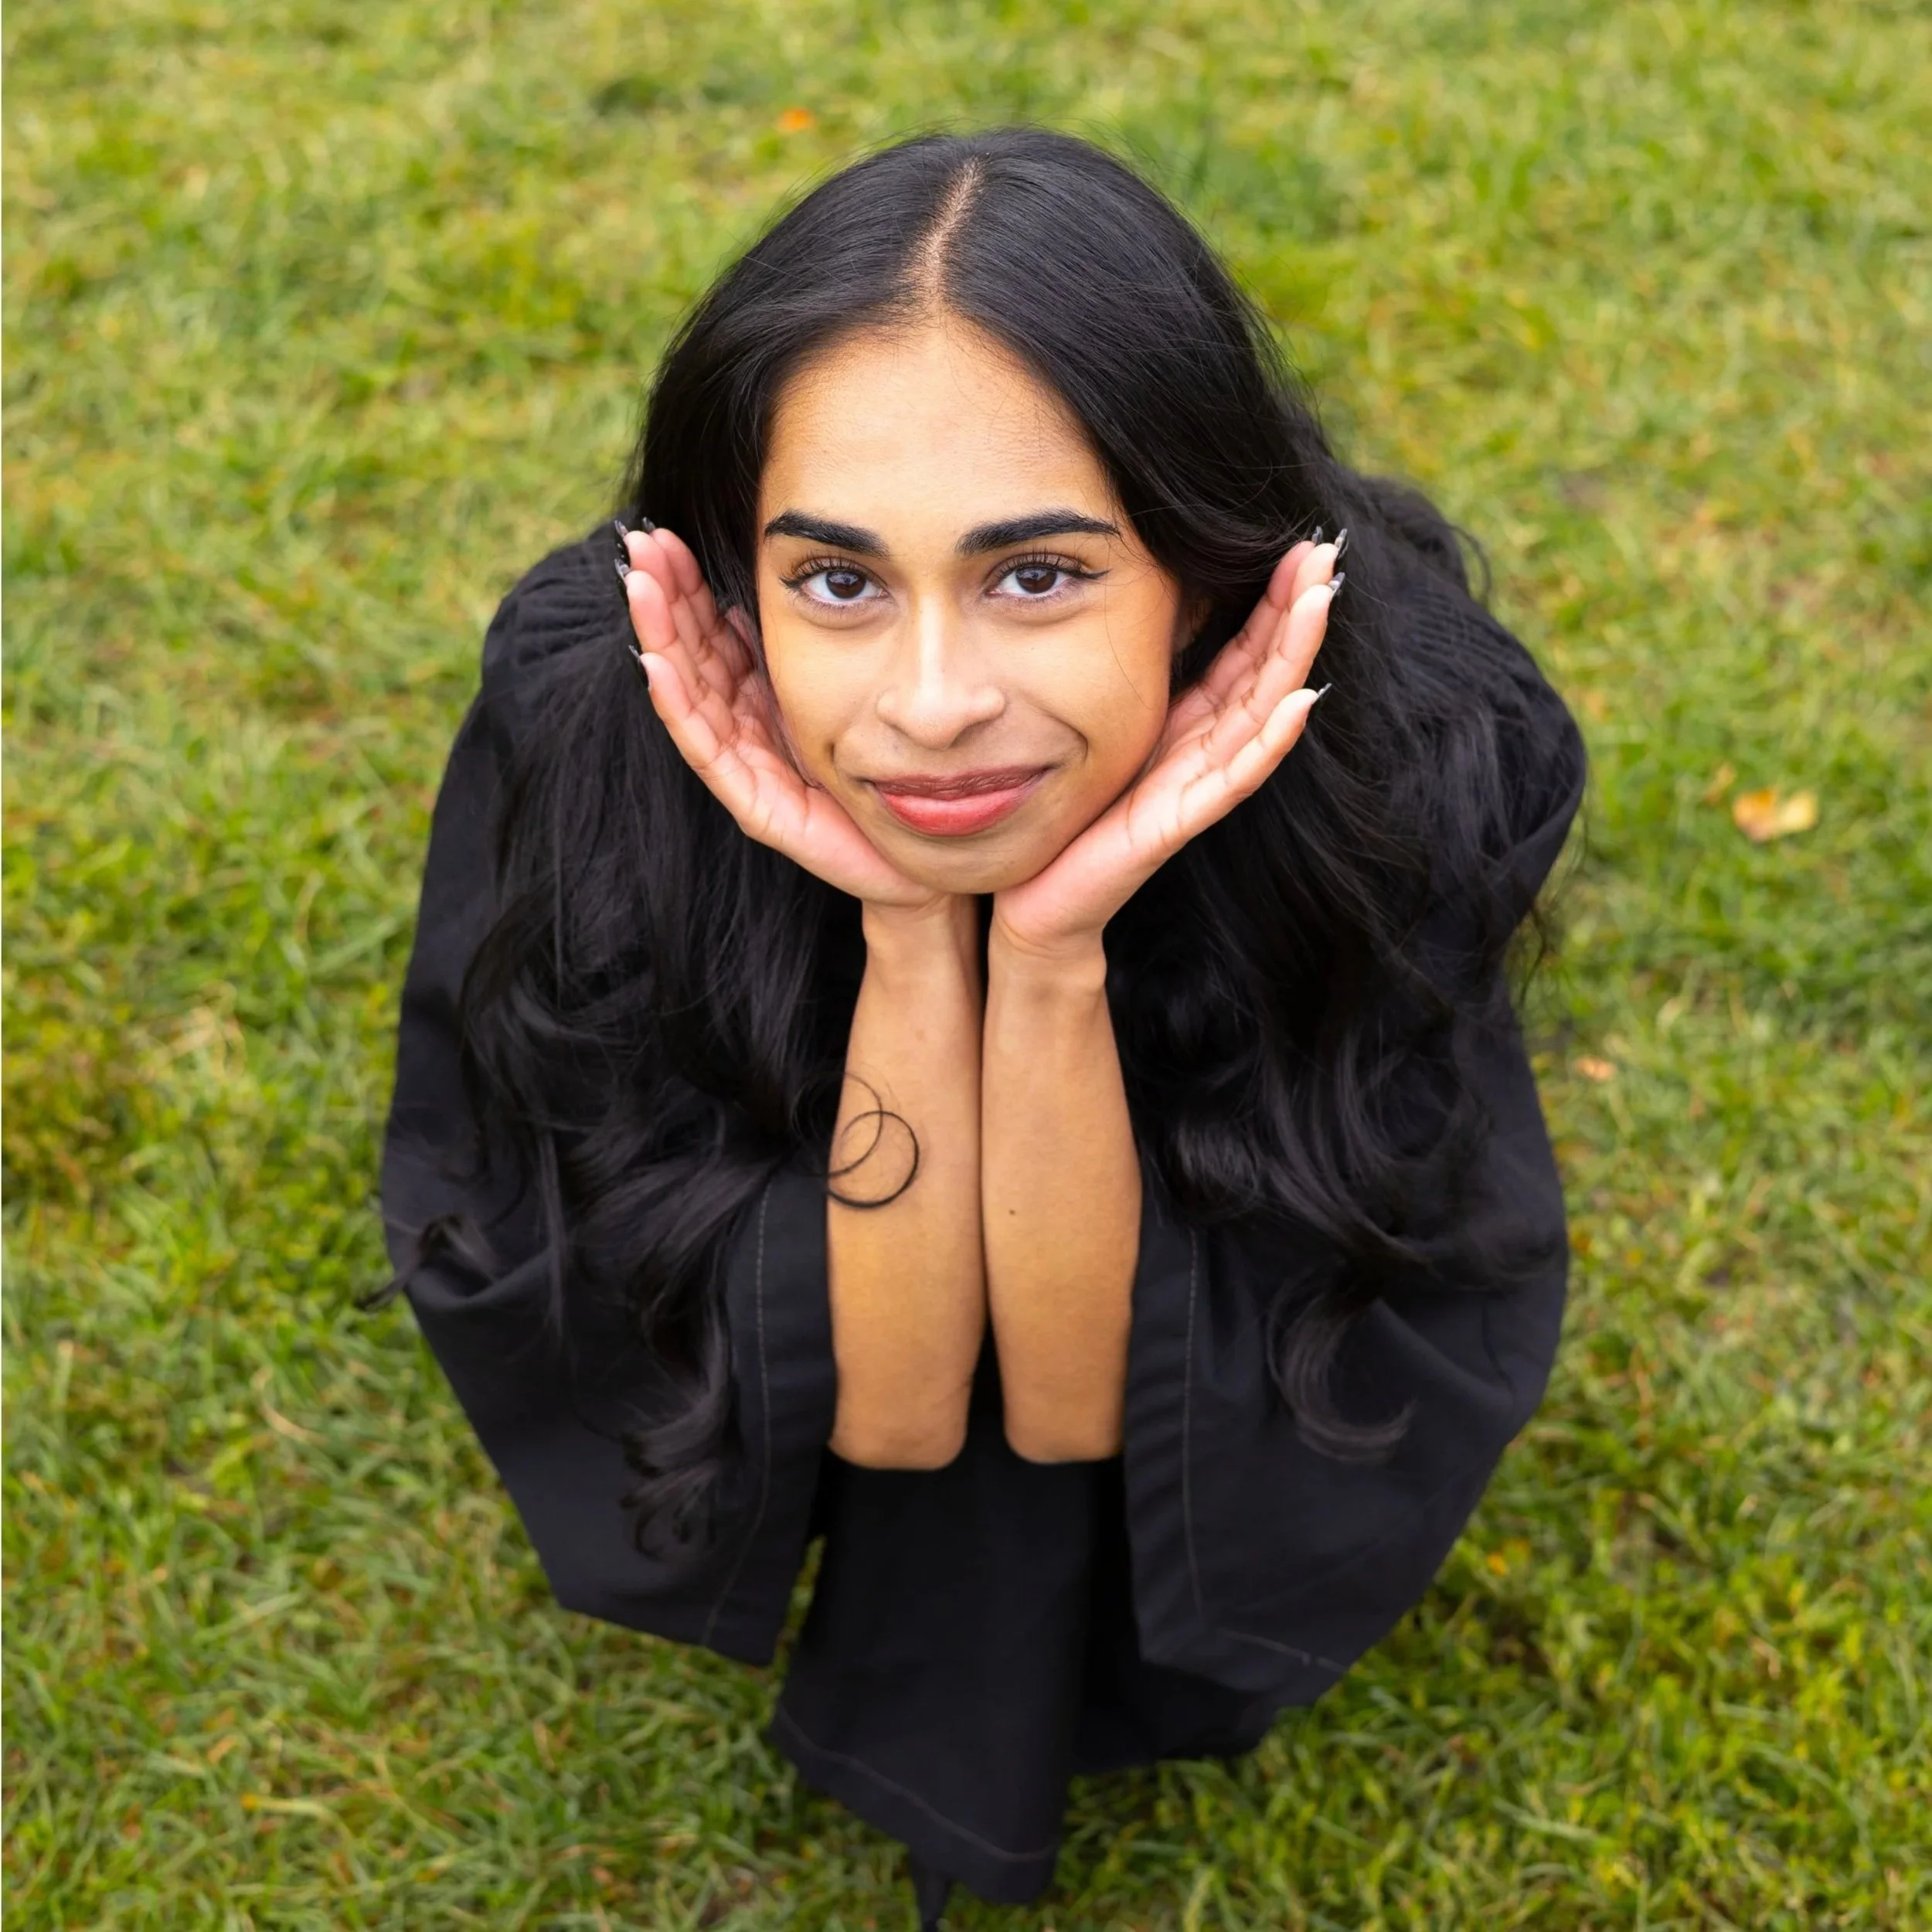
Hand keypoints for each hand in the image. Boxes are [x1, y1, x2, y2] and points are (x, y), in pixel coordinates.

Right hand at [621, 525, 939, 909]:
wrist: (916, 860)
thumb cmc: (885, 781)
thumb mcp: (850, 697)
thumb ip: (814, 651)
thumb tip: (790, 583)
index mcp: (762, 703)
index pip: (710, 637)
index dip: (684, 588)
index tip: (662, 537)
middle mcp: (745, 733)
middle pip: (689, 657)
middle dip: (662, 600)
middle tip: (638, 545)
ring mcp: (746, 771)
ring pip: (689, 696)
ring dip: (660, 641)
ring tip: (639, 589)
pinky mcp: (757, 807)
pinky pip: (710, 752)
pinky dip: (679, 708)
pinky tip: (656, 666)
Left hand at [992, 538, 1339, 958]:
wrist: (1034, 896)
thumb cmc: (1071, 815)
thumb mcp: (1102, 731)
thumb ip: (1134, 686)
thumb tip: (1148, 614)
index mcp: (1187, 727)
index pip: (1244, 654)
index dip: (1274, 602)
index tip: (1303, 546)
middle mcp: (1203, 754)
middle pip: (1265, 674)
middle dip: (1296, 614)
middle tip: (1325, 554)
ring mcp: (1196, 789)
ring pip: (1260, 716)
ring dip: (1294, 660)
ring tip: (1319, 605)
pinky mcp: (1177, 824)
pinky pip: (1231, 780)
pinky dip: (1269, 743)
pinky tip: (1299, 704)